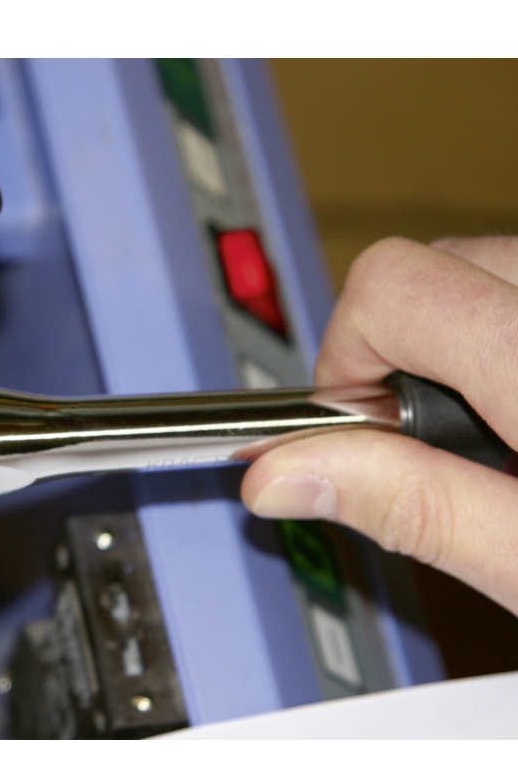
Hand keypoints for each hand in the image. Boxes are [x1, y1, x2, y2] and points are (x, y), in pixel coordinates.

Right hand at [242, 235, 517, 615]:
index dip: (345, 362)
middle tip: (437, 440)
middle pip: (425, 266)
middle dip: (396, 351)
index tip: (361, 429)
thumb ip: (413, 510)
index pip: (387, 290)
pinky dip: (501, 328)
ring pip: (479, 265)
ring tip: (499, 423)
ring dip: (457, 336)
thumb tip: (279, 476)